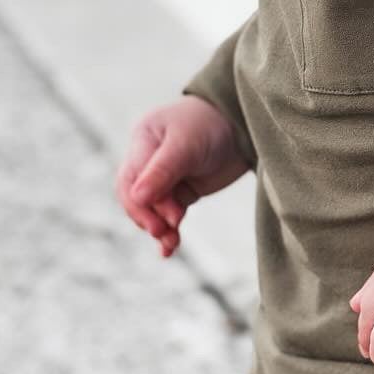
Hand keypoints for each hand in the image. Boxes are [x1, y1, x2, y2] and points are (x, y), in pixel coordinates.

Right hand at [116, 95, 250, 257]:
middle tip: (167, 231)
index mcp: (143, 141)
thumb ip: (162, 170)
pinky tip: (169, 248)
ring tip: (171, 244)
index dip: (139, 205)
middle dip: (151, 218)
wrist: (244, 124)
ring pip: (153, 210)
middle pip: (138, 198)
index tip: (157, 223)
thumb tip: (136, 198)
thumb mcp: (186, 145)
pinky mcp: (182, 191)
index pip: (129, 180)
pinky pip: (169, 215)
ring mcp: (165, 177)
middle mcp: (149, 160)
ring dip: (160, 228)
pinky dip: (169, 231)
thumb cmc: (211, 124)